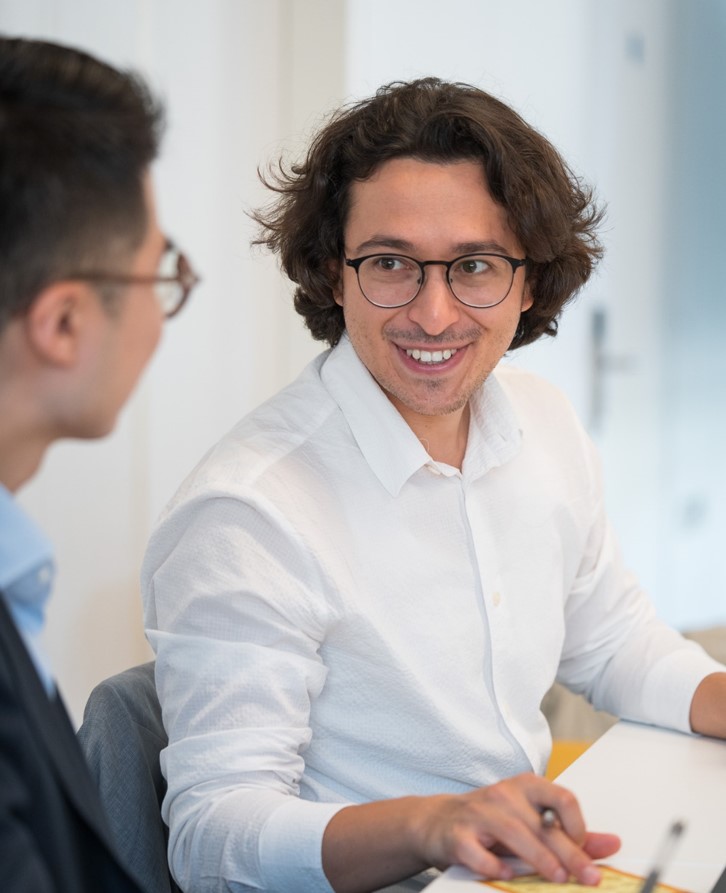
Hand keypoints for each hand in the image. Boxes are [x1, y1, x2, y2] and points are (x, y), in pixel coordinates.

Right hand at [412, 772, 619, 884]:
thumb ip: (569, 834)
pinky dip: (493, 864)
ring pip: (513, 832)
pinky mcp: (458, 835)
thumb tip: (612, 844)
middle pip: (542, 823)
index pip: (561, 797)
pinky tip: (506, 874)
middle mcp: (503, 795)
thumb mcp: (531, 822)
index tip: (585, 848)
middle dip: (570, 853)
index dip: (578, 824)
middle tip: (588, 877)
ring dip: (539, 858)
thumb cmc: (490, 822)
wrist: (437, 821)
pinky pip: (478, 850)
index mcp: (525, 787)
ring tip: (557, 878)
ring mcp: (479, 813)